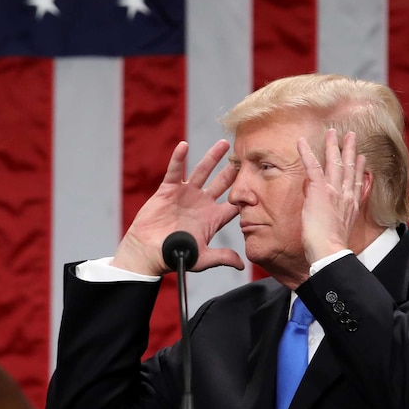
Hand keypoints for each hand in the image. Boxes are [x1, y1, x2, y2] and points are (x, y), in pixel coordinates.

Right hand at [112, 140, 243, 275]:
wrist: (149, 253)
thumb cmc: (174, 257)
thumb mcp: (202, 258)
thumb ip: (222, 257)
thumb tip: (242, 264)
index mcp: (213, 218)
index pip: (234, 203)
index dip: (246, 193)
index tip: (259, 180)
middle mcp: (202, 203)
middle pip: (222, 182)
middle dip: (233, 170)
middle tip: (246, 155)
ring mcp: (186, 194)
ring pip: (202, 172)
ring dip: (212, 157)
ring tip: (224, 144)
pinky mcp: (168, 190)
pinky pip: (175, 171)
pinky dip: (178, 159)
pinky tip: (184, 146)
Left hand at [297, 129, 365, 263]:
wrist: (330, 251)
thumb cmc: (331, 247)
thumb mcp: (340, 230)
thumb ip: (337, 217)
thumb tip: (329, 212)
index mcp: (351, 206)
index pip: (357, 183)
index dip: (360, 169)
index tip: (362, 159)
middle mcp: (345, 195)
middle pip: (349, 168)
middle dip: (350, 151)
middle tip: (351, 136)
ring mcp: (333, 191)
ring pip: (334, 163)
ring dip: (333, 146)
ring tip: (333, 132)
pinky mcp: (320, 190)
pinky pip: (312, 167)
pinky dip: (307, 153)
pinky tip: (301, 142)